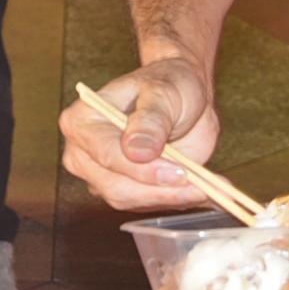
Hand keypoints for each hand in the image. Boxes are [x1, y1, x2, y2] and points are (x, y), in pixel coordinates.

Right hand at [59, 57, 223, 210]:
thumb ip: (151, 120)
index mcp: (83, 121)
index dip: (142, 169)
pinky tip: (200, 190)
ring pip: (131, 200)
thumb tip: (136, 152)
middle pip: (116, 187)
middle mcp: (84, 153)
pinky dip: (175, 200)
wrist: (183, 96)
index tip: (179, 172)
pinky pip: (146, 205)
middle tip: (200, 187)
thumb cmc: (169, 84)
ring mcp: (100, 175)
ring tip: (205, 188)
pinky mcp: (122, 190)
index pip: (107, 155)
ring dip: (170, 198)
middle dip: (159, 191)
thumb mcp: (164, 93)